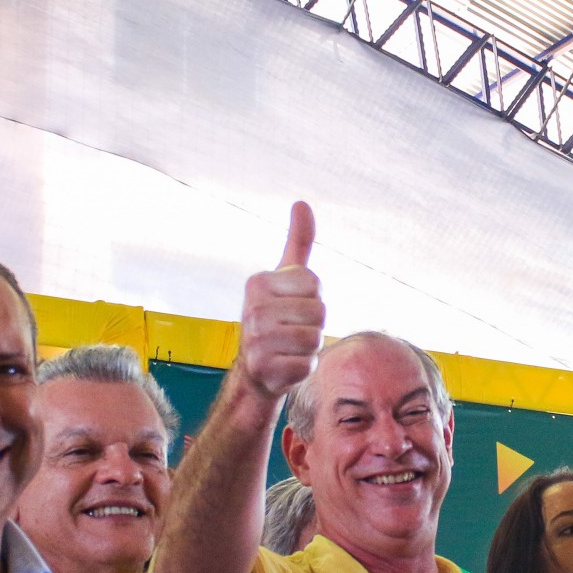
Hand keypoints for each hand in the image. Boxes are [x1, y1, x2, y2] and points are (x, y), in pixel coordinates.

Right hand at [235, 202, 324, 401]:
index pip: (314, 284)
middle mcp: (252, 309)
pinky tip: (286, 365)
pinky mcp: (264, 369)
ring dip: (310, 347)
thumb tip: (302, 203)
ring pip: (315, 338)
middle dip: (314, 324)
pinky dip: (303, 367)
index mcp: (258, 283)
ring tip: (290, 347)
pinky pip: (307, 364)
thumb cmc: (277, 318)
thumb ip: (298, 242)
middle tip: (293, 330)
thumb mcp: (286, 279)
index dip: (313, 297)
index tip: (294, 306)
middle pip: (319, 312)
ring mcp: (256, 340)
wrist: (256, 369)